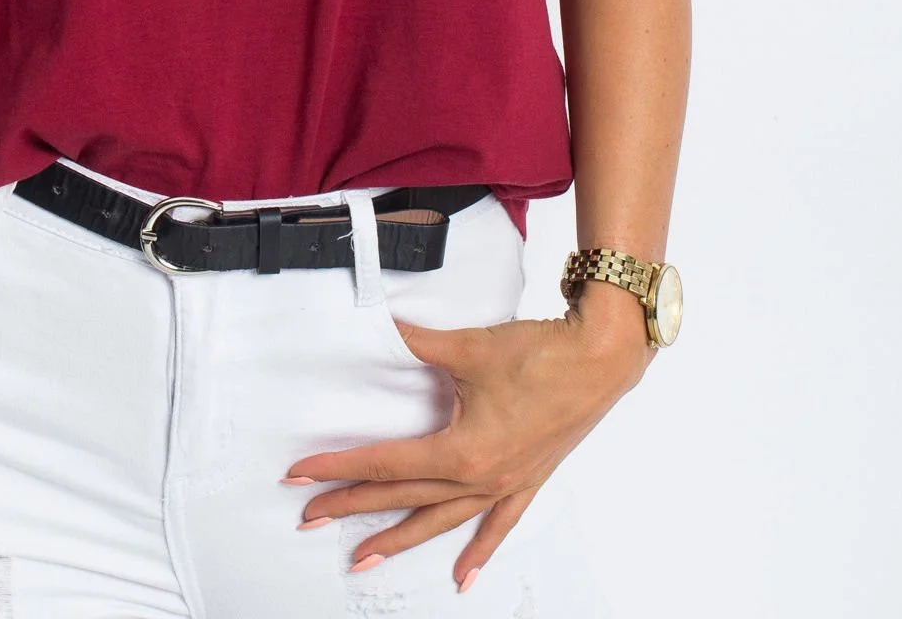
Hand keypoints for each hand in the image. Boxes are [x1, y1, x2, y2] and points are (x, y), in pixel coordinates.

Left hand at [282, 293, 651, 584]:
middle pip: (404, 497)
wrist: (600, 358)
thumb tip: (379, 323)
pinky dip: (479, 552)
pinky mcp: (526, 481)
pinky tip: (464, 578)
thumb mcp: (468, 347)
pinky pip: (497, 525)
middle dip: (353, 506)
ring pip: (441, 521)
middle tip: (310, 516)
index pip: (386, 464)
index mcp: (462, 451)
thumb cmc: (540, 353)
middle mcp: (481, 478)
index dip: (340, 468)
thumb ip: (415, 341)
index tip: (302, 475)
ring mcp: (505, 485)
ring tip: (362, 557)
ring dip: (401, 539)